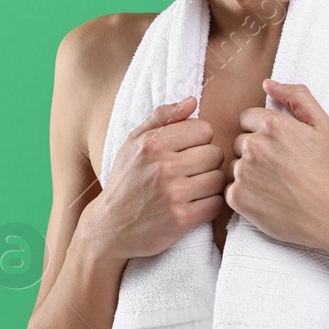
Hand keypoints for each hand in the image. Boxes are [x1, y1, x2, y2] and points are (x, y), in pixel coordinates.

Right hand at [85, 97, 226, 260]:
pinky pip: (216, 204)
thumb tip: (193, 100)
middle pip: (215, 153)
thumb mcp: (133, 143)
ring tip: (194, 188)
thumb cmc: (125, 181)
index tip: (188, 150)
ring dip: (211, 184)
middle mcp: (162, 167)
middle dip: (208, 161)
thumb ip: (162, 118)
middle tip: (192, 171)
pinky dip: (210, 205)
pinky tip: (195, 204)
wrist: (109, 228)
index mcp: (151, 144)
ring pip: (219, 178)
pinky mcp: (181, 220)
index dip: (199, 140)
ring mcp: (172, 195)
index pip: (204, 129)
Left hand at [227, 79, 328, 252]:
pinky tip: (268, 198)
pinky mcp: (237, 198)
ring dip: (249, 172)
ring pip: (235, 165)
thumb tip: (267, 84)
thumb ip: (296, 96)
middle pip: (240, 142)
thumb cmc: (328, 170)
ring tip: (276, 184)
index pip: (248, 118)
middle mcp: (253, 145)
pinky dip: (246, 194)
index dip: (264, 132)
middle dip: (256, 152)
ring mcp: (243, 173)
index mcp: (272, 124)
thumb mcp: (323, 124)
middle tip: (281, 168)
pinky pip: (230, 189)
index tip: (280, 148)